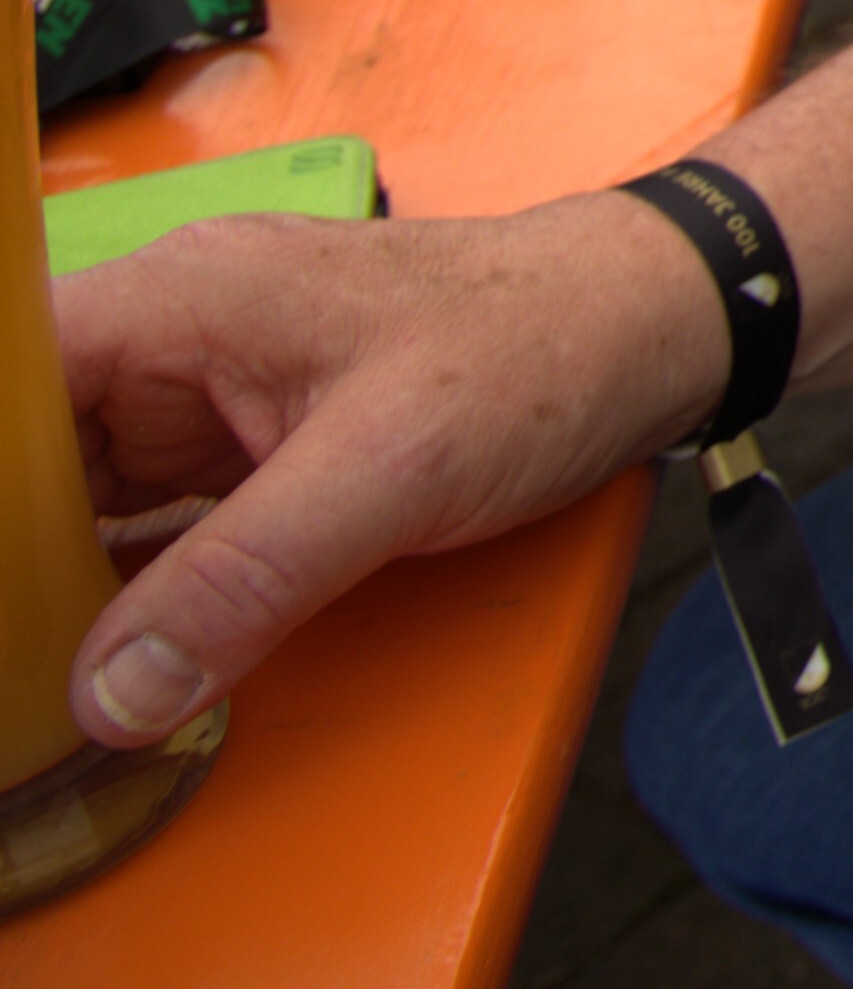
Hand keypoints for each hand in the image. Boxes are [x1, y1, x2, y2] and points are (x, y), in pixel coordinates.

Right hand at [59, 190, 728, 748]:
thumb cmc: (545, 343)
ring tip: (34, 668)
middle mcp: (174, 341)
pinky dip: (116, 589)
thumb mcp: (391, 466)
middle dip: (11, 558)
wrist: (653, 328)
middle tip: (14, 660)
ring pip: (70, 498)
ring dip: (48, 583)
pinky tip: (101, 654)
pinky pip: (142, 526)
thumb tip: (116, 686)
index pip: (7, 382)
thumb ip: (245, 577)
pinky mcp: (250, 455)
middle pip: (23, 454)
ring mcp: (208, 401)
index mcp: (179, 301)